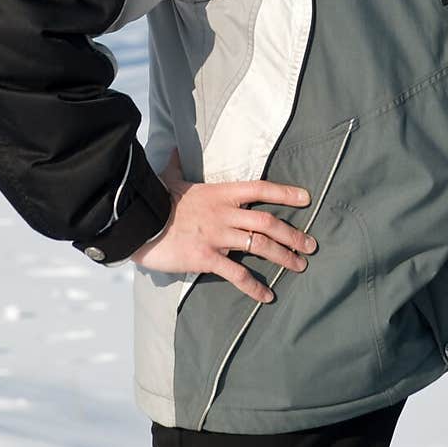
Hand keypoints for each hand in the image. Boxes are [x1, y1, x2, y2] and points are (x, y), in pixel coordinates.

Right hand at [130, 149, 316, 302]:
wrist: (137, 221)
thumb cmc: (155, 201)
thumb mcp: (169, 179)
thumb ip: (177, 165)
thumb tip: (175, 150)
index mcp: (221, 193)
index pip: (260, 189)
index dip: (285, 193)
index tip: (306, 199)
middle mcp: (224, 213)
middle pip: (268, 222)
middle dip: (292, 234)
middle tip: (311, 245)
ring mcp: (217, 236)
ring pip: (259, 245)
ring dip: (283, 256)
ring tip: (300, 266)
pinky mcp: (206, 257)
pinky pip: (235, 273)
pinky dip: (253, 286)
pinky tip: (266, 296)